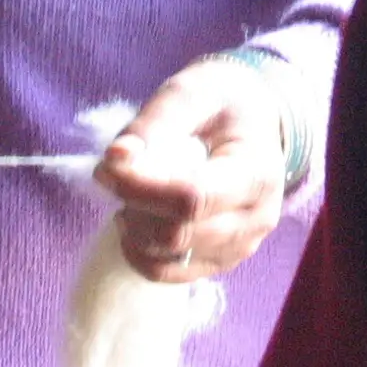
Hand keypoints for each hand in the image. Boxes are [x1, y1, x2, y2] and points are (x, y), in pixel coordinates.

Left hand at [92, 56, 288, 282]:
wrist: (255, 122)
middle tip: (116, 175)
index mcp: (257, 172)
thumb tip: (114, 158)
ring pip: (171, 259)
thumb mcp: (190, 92)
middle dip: (133, 206)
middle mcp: (257, 217)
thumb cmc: (222, 102)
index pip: (193, 199)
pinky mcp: (222, 261)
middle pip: (178, 234)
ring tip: (131, 194)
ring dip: (135, 229)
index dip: (141, 189)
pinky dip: (141, 251)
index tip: (108, 166)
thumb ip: (153, 122)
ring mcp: (242, 245)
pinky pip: (171, 274)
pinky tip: (137, 218)